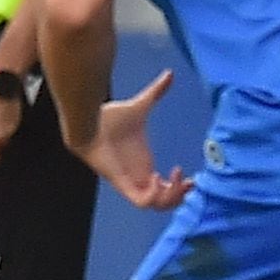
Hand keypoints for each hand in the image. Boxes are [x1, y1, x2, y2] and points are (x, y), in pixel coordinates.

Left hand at [78, 70, 191, 210]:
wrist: (88, 122)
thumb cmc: (109, 118)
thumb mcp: (141, 106)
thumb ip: (156, 92)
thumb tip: (170, 74)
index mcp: (144, 166)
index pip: (165, 190)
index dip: (180, 189)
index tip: (192, 178)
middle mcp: (139, 177)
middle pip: (164, 203)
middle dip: (179, 197)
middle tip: (189, 182)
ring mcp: (130, 181)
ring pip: (155, 206)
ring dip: (169, 197)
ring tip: (174, 180)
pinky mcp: (121, 182)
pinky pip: (141, 201)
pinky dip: (153, 196)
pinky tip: (158, 178)